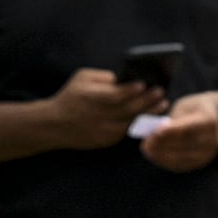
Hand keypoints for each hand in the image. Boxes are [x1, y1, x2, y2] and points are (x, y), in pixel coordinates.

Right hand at [52, 69, 166, 149]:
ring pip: (131, 121)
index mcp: (93, 99)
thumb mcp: (82, 78)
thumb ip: (104, 77)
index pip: (116, 95)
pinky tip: (149, 114)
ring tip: (162, 103)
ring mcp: (103, 131)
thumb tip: (125, 78)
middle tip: (161, 91)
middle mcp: (99, 117)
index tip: (144, 83)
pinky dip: (139, 122)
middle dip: (147, 100)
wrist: (54, 125)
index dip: (131, 90)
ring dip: (148, 112)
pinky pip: (126, 130)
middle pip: (128, 109)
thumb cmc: (71, 96)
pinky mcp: (106, 141)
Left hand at [141, 93, 217, 172]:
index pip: (188, 127)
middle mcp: (212, 139)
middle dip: (162, 144)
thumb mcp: (185, 107)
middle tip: (145, 143)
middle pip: (184, 144)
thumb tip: (155, 134)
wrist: (215, 119)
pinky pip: (181, 165)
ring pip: (181, 157)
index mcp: (209, 120)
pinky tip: (154, 156)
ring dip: (161, 154)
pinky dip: (165, 161)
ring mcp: (208, 153)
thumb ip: (172, 119)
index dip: (171, 131)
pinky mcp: (201, 162)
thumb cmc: (193, 109)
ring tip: (146, 149)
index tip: (154, 132)